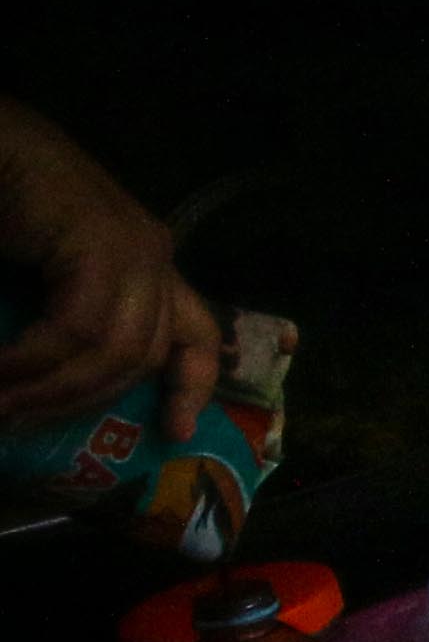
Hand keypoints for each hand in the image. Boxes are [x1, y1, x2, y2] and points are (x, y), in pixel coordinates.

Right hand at [0, 114, 221, 441]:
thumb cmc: (9, 209)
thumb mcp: (44, 279)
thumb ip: (61, 320)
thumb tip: (43, 385)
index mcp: (148, 264)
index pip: (196, 334)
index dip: (192, 386)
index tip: (174, 432)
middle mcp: (153, 256)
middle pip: (141, 356)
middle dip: (78, 399)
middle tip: (17, 421)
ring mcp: (134, 246)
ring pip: (114, 350)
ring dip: (50, 388)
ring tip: (1, 405)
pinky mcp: (104, 242)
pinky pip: (79, 327)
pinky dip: (33, 359)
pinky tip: (0, 374)